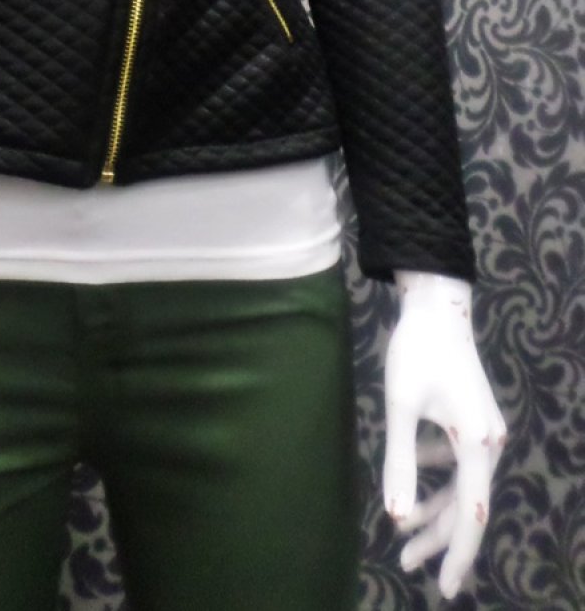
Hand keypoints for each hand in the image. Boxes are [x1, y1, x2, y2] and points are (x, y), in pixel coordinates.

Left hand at [383, 270, 506, 599]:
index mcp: (477, 443)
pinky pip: (460, 465)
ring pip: (463, 487)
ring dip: (435, 509)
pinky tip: (414, 473)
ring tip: (405, 535)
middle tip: (408, 564)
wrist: (438, 306)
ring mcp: (486, 432)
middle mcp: (490, 443)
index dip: (456, 553)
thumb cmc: (417, 351)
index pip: (470, 515)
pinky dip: (438, 478)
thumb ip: (401, 462)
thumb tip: (397, 517)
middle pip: (467, 505)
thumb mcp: (401, 406)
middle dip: (438, 536)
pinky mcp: (475, 422)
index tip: (446, 588)